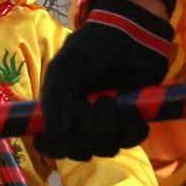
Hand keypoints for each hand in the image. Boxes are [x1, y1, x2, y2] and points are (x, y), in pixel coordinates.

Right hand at [38, 11, 173, 160]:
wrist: (135, 33)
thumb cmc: (94, 46)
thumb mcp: (65, 67)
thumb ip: (54, 100)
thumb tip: (55, 136)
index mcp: (59, 110)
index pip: (51, 144)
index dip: (57, 145)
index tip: (67, 133)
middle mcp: (81, 122)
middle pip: (80, 151)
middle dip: (90, 132)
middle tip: (97, 104)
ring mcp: (107, 124)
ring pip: (106, 148)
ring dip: (112, 128)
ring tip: (117, 102)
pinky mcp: (131, 122)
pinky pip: (132, 140)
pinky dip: (133, 127)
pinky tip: (132, 108)